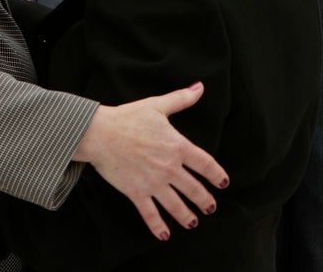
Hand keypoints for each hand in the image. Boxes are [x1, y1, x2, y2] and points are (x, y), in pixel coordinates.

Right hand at [73, 82, 228, 240]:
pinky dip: (158, 227)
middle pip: (194, 189)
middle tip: (210, 206)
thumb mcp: (157, 105)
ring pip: (177, 206)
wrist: (100, 132)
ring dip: (188, 216)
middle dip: (205, 200)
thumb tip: (200, 87)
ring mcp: (153, 182)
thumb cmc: (128, 117)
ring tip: (194, 222)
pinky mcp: (136, 192)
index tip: (222, 182)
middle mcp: (169, 167)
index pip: (205, 164)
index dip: (217, 175)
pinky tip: (165, 234)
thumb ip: (181, 99)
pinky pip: (151, 214)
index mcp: (177, 146)